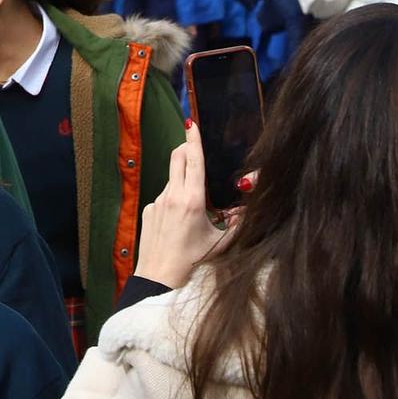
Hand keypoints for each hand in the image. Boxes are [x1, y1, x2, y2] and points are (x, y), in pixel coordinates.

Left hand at [135, 123, 235, 288]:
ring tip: (194, 203)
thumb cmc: (193, 261)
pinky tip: (179, 220)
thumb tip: (249, 209)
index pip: (193, 161)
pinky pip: (163, 196)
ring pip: (171, 179)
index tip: (191, 122)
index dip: (193, 139)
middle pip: (176, 159)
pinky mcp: (148, 210)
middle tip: (193, 147)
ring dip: (182, 180)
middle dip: (184, 148)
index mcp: (192, 200)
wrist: (159, 276)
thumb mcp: (222, 242)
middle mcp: (172, 196)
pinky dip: (174, 199)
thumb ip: (239, 223)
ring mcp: (157, 201)